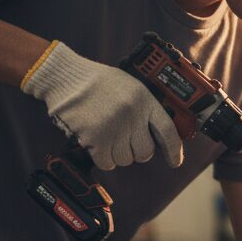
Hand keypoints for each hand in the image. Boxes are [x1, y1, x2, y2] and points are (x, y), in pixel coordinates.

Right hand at [22, 41, 182, 169]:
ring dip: (116, 154)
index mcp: (144, 99)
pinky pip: (107, 163)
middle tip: (124, 140)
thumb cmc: (98, 82)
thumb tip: (157, 136)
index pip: (168, 131)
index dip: (174, 150)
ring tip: (106, 134)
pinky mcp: (96, 138)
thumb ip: (144, 108)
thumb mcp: (130, 87)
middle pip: (145, 152)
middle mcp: (132, 114)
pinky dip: (102, 157)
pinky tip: (96, 141)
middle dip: (136, 151)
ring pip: (125, 160)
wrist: (66, 77)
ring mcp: (114, 127)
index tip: (175, 161)